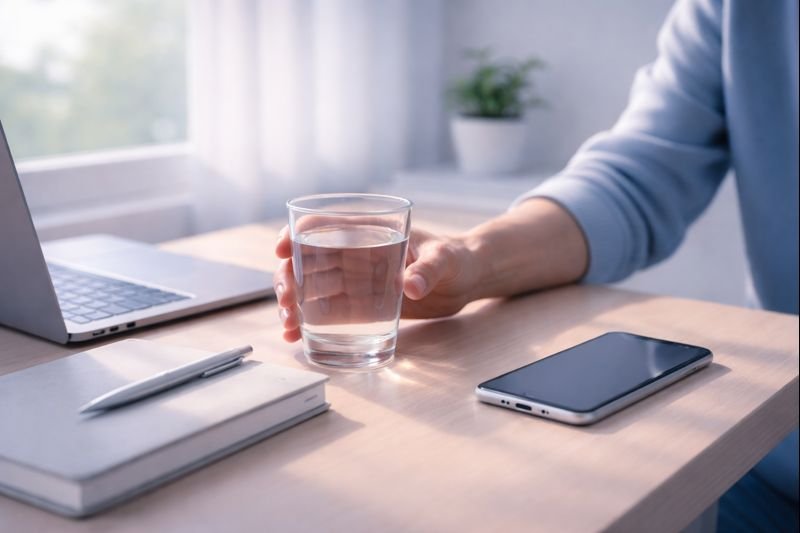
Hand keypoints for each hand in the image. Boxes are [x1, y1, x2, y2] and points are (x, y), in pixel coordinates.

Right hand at [273, 226, 480, 341]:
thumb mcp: (444, 259)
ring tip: (288, 325)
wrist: (465, 281)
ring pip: (311, 289)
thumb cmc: (455, 257)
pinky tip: (295, 338)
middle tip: (286, 301)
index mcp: (368, 232)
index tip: (282, 251)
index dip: (296, 234)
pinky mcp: (361, 307)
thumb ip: (428, 269)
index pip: (322, 225)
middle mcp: (353, 255)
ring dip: (292, 304)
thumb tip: (412, 286)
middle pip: (307, 261)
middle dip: (288, 278)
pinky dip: (308, 324)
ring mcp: (354, 282)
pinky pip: (328, 314)